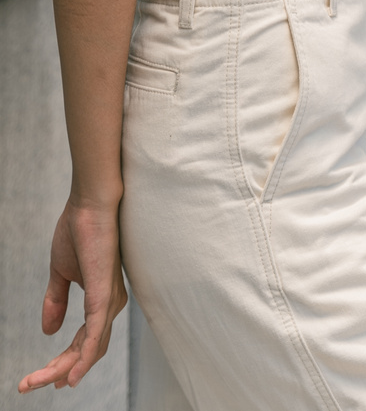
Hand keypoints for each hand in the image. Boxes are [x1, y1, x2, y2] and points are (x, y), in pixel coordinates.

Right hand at [19, 199, 126, 392]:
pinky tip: (71, 376)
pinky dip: (83, 359)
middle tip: (30, 385)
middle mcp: (111, 304)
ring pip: (89, 349)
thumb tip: (49, 331)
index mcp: (102, 300)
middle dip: (58, 370)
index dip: (64, 361)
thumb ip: (56, 301)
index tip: (43, 379)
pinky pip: (96, 335)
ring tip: (35, 382)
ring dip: (61, 368)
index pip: (84, 340)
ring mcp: (109, 301)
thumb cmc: (79, 230)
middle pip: (87, 351)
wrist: (89, 204)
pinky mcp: (104, 296)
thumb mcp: (61, 272)